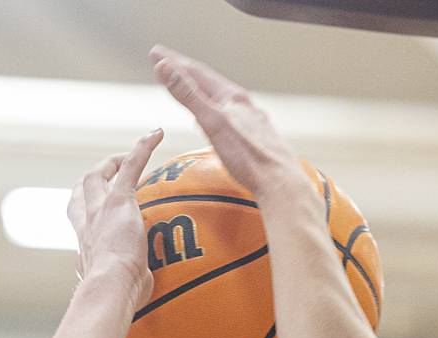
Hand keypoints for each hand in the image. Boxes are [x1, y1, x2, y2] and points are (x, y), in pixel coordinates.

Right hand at [67, 128, 164, 304]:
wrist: (110, 287)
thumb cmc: (116, 296)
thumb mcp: (118, 289)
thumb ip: (127, 282)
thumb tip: (139, 289)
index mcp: (85, 244)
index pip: (79, 218)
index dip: (86, 206)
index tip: (97, 206)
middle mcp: (86, 223)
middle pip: (81, 189)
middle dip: (95, 177)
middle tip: (113, 171)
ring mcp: (100, 209)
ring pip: (98, 175)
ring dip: (114, 162)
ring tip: (133, 153)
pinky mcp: (119, 201)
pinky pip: (130, 166)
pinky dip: (142, 148)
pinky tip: (155, 133)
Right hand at [149, 46, 307, 201]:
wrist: (281, 183)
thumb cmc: (248, 157)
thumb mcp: (212, 123)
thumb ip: (188, 95)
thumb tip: (165, 66)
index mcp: (233, 98)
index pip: (197, 73)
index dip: (174, 62)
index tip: (156, 53)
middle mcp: (245, 106)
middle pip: (211, 84)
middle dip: (187, 74)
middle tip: (169, 64)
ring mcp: (254, 123)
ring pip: (224, 102)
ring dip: (204, 94)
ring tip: (192, 89)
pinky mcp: (260, 140)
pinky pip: (235, 120)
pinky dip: (220, 115)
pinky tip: (220, 123)